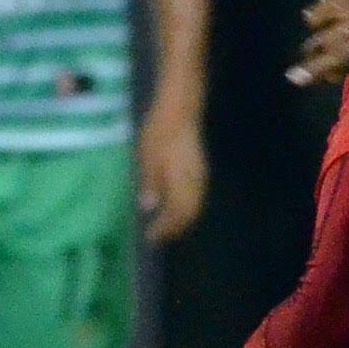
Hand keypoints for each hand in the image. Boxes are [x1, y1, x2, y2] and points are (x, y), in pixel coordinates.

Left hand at [136, 100, 206, 244]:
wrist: (180, 110)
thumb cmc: (160, 132)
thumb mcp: (148, 158)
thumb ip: (151, 183)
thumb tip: (149, 207)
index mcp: (181, 182)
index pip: (175, 214)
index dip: (164, 228)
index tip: (150, 237)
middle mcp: (195, 183)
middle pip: (189, 214)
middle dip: (175, 227)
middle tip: (159, 235)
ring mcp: (200, 176)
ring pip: (195, 206)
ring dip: (182, 219)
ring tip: (167, 224)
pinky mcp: (201, 169)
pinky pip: (197, 197)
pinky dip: (187, 207)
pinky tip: (176, 205)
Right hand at [292, 0, 348, 88]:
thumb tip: (331, 74)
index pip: (341, 55)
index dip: (316, 68)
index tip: (293, 77)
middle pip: (325, 38)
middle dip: (310, 52)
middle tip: (306, 58)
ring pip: (319, 14)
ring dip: (316, 28)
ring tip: (321, 31)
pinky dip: (325, 4)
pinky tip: (333, 9)